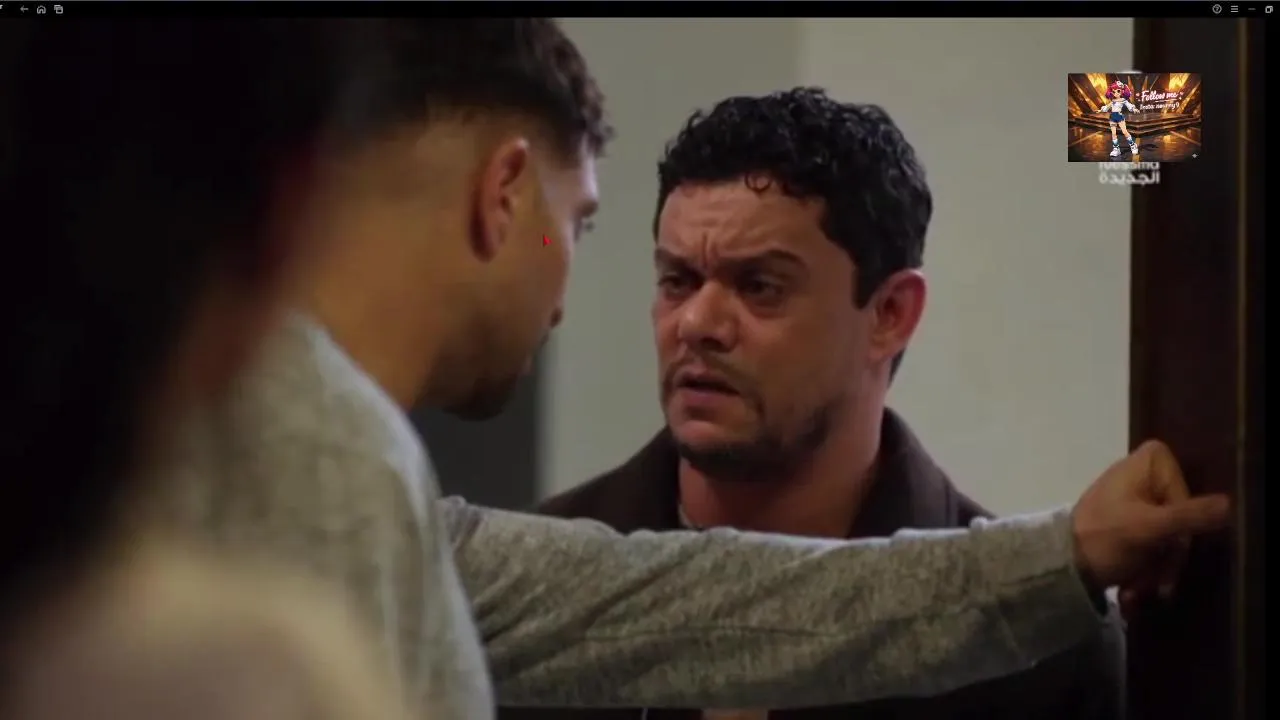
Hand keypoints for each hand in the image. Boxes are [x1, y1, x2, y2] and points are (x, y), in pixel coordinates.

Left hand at [1070, 440, 1229, 598]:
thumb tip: (1228, 504)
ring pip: (1168, 538)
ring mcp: (1135, 500)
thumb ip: (1188, 516)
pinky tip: (1132, 590)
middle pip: (1179, 519)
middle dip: (1168, 557)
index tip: (1168, 537)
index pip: (1185, 489)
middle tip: (1157, 585)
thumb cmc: (1101, 539)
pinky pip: (1152, 546)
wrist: (1061, 567)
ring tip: (1137, 592)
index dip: (1180, 518)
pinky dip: (1145, 569)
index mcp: (1145, 462)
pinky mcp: (1129, 524)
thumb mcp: (1148, 528)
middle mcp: (1142, 474)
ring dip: (1157, 570)